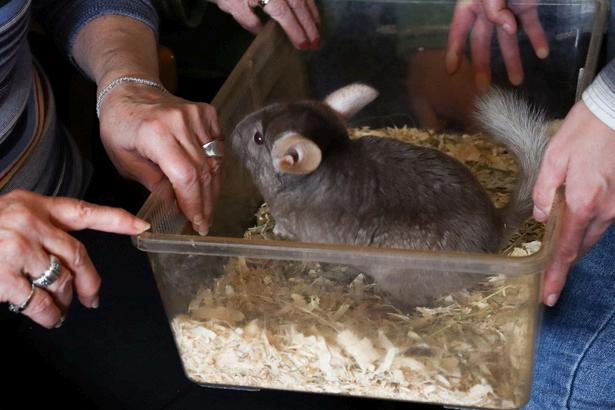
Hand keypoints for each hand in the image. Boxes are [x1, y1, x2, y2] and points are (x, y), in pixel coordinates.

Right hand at [0, 190, 148, 327]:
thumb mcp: (10, 213)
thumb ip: (41, 226)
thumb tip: (68, 258)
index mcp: (34, 205)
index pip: (84, 211)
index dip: (117, 219)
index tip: (142, 224)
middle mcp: (29, 222)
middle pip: (78, 255)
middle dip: (90, 281)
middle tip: (92, 297)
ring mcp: (16, 248)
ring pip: (62, 279)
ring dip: (66, 300)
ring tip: (62, 308)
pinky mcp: (3, 274)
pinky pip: (41, 301)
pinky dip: (50, 314)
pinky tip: (49, 317)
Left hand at [98, 84, 222, 234]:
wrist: (130, 90)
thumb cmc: (121, 126)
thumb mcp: (125, 162)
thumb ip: (153, 184)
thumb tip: (176, 207)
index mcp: (155, 133)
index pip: (185, 176)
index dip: (194, 203)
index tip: (196, 222)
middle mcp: (180, 121)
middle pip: (204, 171)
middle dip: (205, 202)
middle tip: (203, 222)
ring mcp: (197, 115)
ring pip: (216, 162)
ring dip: (213, 189)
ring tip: (206, 207)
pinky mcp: (207, 113)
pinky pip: (219, 148)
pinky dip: (216, 169)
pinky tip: (209, 184)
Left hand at [212, 0, 319, 48]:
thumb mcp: (232, 6)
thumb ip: (249, 20)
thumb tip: (261, 32)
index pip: (287, 17)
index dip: (297, 33)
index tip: (304, 46)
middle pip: (300, 6)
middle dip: (310, 25)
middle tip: (316, 42)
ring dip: (312, 12)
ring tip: (318, 27)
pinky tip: (310, 7)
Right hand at [446, 0, 548, 90]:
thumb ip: (494, 7)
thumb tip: (508, 28)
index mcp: (470, 3)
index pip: (459, 30)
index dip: (455, 51)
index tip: (452, 71)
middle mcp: (486, 10)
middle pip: (482, 41)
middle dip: (483, 65)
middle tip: (483, 87)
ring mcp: (507, 8)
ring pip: (508, 39)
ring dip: (513, 60)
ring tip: (517, 81)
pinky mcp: (527, 5)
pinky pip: (531, 24)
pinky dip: (537, 38)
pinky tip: (542, 53)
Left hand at [532, 101, 614, 305]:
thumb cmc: (582, 133)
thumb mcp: (553, 160)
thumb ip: (544, 193)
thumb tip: (541, 218)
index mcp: (583, 203)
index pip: (566, 249)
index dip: (556, 274)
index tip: (548, 295)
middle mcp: (604, 211)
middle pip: (581, 247)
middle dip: (564, 266)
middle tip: (548, 283)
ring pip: (591, 236)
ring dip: (574, 247)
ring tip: (555, 258)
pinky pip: (600, 222)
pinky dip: (585, 229)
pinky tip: (572, 226)